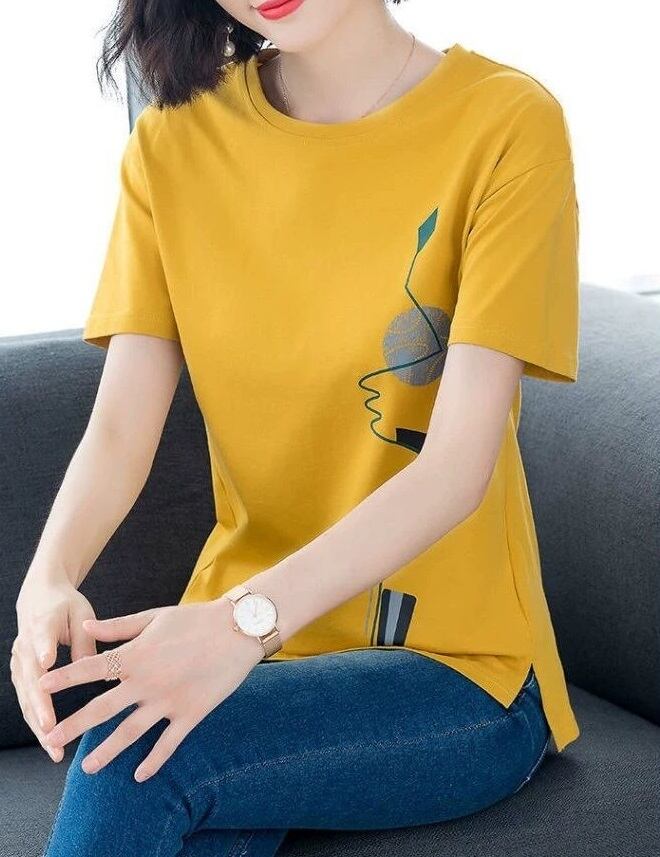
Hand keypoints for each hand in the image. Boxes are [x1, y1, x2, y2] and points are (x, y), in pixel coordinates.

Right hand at [11, 576, 97, 762]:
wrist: (39, 597)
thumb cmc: (66, 606)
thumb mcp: (82, 615)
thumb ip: (86, 641)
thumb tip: (96, 670)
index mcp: (43, 624)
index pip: (42, 637)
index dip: (44, 649)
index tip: (47, 661)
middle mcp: (25, 646)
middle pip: (31, 678)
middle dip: (40, 706)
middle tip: (52, 730)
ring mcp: (19, 661)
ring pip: (26, 697)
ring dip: (37, 723)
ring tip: (53, 747)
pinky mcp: (19, 672)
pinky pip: (27, 700)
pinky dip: (36, 721)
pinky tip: (49, 742)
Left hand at [37, 599, 263, 781]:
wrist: (238, 628)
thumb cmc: (195, 619)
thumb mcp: (155, 617)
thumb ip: (119, 627)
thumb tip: (86, 628)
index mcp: (136, 655)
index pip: (91, 669)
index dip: (64, 678)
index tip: (41, 687)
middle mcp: (147, 681)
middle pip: (102, 709)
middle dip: (73, 725)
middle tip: (51, 739)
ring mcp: (168, 701)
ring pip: (130, 733)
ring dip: (106, 751)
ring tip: (86, 767)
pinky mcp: (190, 713)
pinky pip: (168, 744)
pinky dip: (153, 761)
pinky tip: (139, 775)